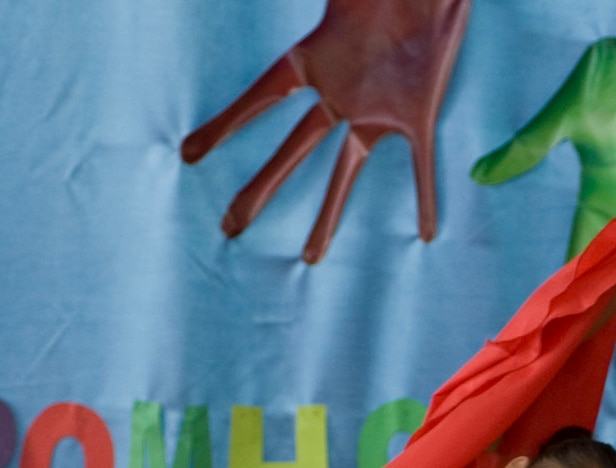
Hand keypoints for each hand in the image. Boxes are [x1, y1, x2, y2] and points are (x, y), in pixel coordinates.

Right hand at [179, 0, 474, 263]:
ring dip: (329, 214)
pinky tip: (427, 233)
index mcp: (310, 61)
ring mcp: (377, 110)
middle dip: (262, 190)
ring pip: (347, 172)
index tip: (189, 155)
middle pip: (292, 151)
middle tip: (231, 227)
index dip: (225, 127)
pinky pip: (421, 165)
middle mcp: (338, 96)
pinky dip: (425, 197)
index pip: (259, 100)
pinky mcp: (418, 115)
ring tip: (310, 258)